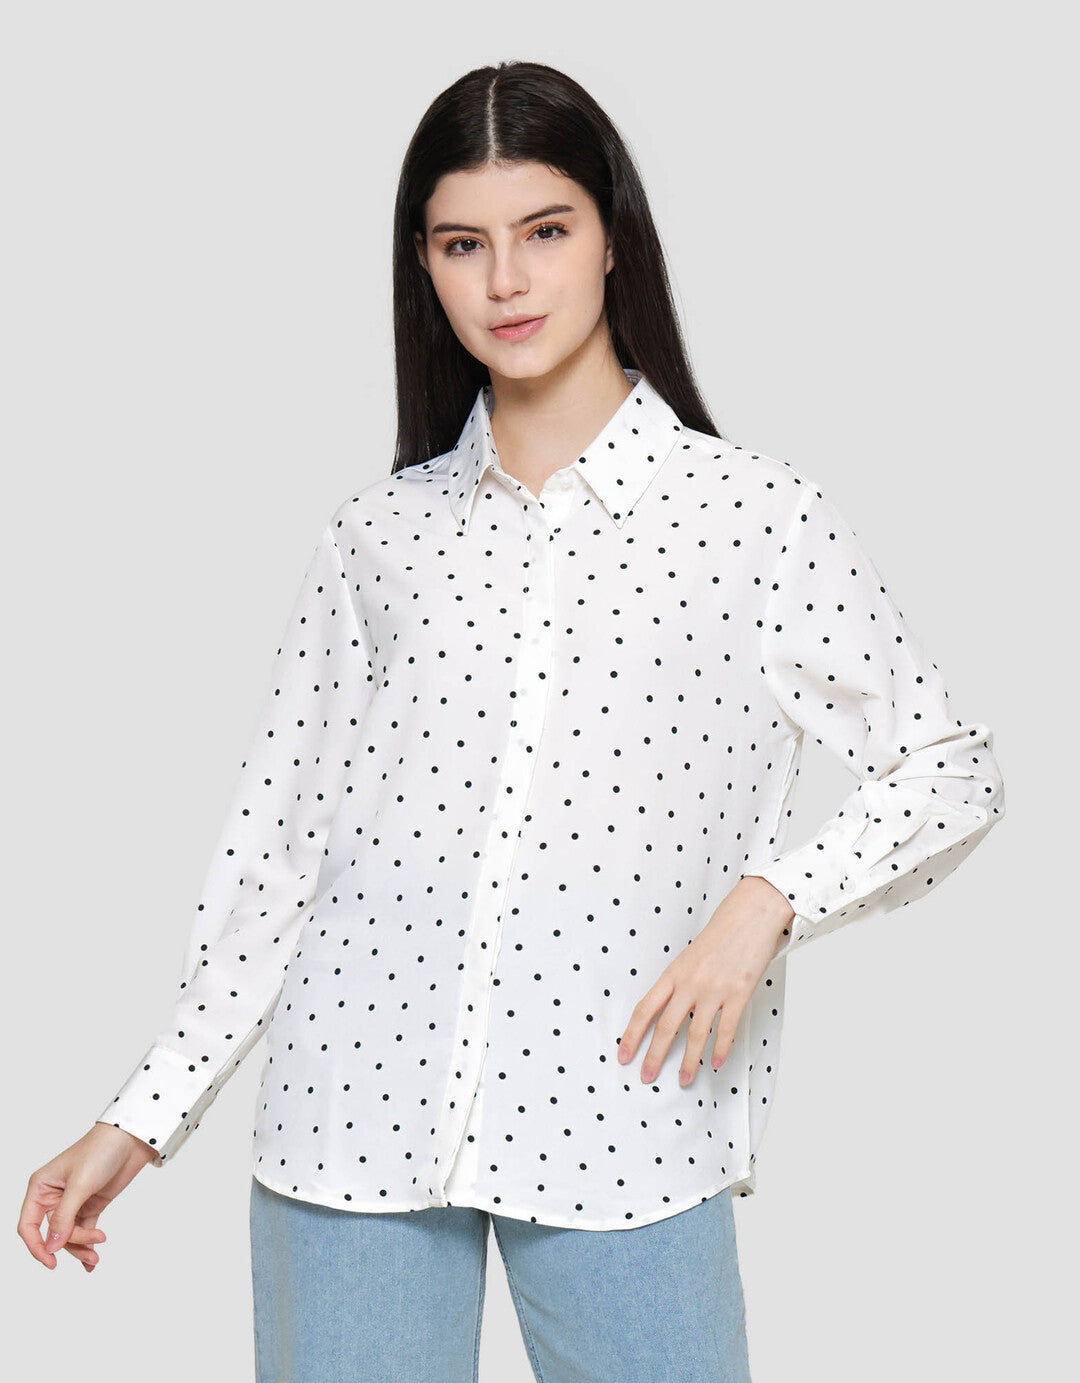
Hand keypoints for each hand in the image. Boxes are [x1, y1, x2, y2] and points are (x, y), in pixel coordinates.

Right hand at [18, 1122, 158, 1271]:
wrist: (131, 1139)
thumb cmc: (100, 1151)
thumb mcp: (80, 1184)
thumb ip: (64, 1217)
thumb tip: (51, 1246)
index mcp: (41, 1187)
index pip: (28, 1225)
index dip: (37, 1246)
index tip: (51, 1261)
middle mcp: (53, 1196)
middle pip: (54, 1233)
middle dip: (71, 1244)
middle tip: (93, 1248)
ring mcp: (72, 1202)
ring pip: (69, 1235)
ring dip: (82, 1247)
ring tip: (96, 1256)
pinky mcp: (90, 1205)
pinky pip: (83, 1230)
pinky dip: (87, 1245)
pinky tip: (91, 1261)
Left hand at [616, 875, 794, 1086]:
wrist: (749, 917)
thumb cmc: (719, 936)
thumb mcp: (688, 958)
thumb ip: (678, 985)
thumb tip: (666, 1014)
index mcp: (673, 974)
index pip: (644, 1009)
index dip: (632, 1035)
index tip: (623, 1055)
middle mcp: (690, 984)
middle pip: (666, 1027)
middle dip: (654, 1056)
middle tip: (646, 1077)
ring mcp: (715, 990)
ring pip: (696, 1034)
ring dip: (688, 1062)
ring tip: (683, 1080)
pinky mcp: (739, 994)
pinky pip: (727, 1029)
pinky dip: (720, 1049)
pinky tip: (715, 1062)